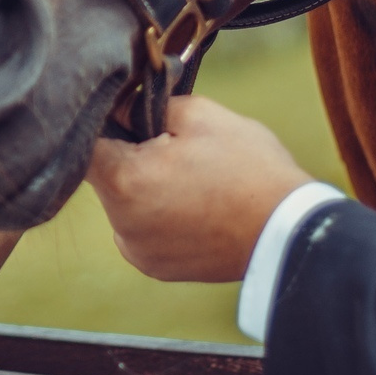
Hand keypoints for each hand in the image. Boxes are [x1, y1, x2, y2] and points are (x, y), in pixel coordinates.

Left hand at [89, 95, 311, 282]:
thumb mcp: (201, 114)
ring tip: (194, 181)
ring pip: (126, 203)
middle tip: (179, 149)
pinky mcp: (156, 269)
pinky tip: (197, 208)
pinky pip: (144, 230)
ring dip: (147, 188)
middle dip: (134, 156)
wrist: (287, 233)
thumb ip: (148, 105)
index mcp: (124, 181)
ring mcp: (138, 251)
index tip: (133, 117)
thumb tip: (122, 108)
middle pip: (108, 175)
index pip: (87, 142)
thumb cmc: (248, 170)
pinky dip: (160, 217)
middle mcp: (120, 223)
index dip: (107, 122)